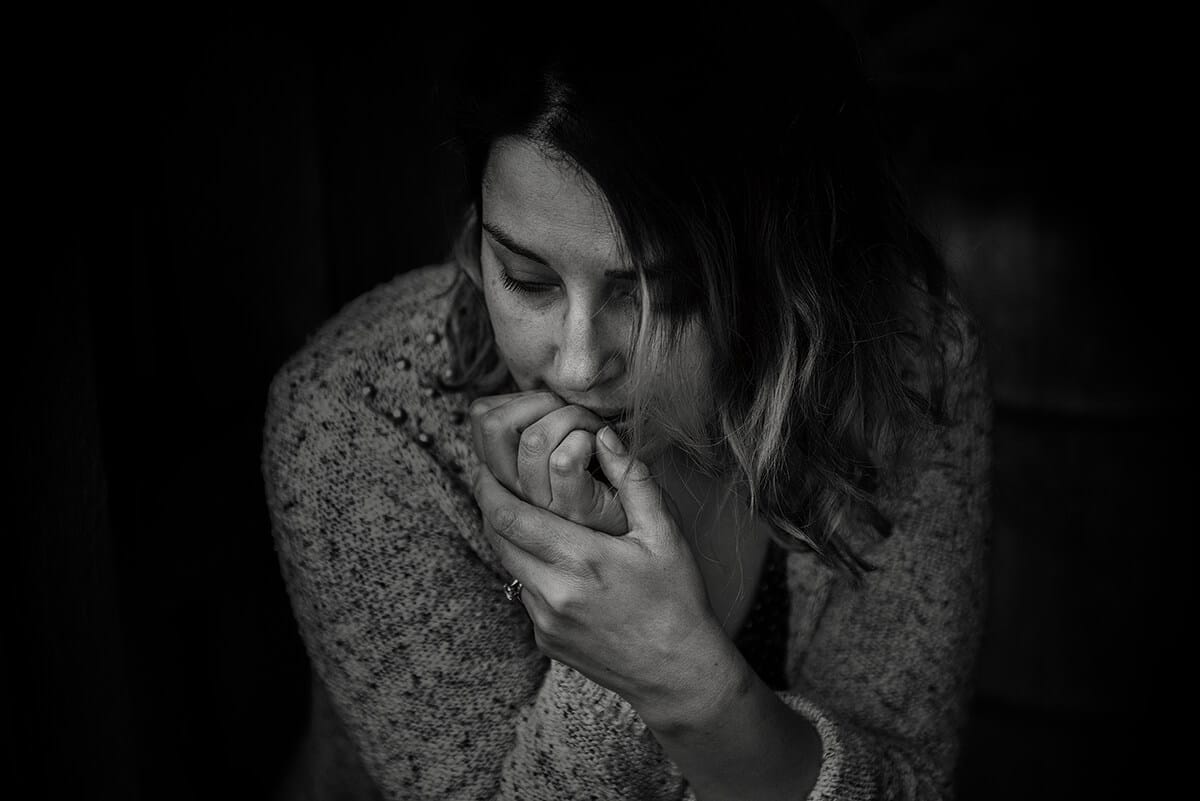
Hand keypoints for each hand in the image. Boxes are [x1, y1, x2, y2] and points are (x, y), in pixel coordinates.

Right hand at [469, 391, 627, 534]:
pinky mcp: (574, 511)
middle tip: (571, 410)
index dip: (516, 396)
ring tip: (593, 428)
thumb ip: (536, 425)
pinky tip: (603, 446)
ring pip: (534, 439)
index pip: (481, 416)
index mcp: (506, 471)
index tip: (550, 406)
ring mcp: (542, 504)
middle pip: (493, 424)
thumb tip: (518, 396)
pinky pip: (564, 461)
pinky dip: (589, 440)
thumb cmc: (605, 479)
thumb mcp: (556, 452)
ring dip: (572, 417)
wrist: (642, 527)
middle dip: (539, 400)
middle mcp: (515, 490)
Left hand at [472, 425, 727, 719]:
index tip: (486, 466)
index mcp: (581, 560)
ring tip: (522, 513)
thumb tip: (604, 436)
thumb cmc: (677, 600)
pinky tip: (554, 559)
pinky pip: (525, 594)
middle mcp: (553, 593)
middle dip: (490, 506)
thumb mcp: (665, 535)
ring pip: (508, 566)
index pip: (511, 516)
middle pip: (497, 539)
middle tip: (492, 479)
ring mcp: (545, 621)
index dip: (490, 487)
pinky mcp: (545, 640)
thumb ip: (633, 480)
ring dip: (509, 539)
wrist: (678, 673)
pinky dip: (529, 570)